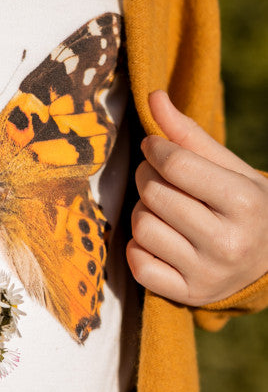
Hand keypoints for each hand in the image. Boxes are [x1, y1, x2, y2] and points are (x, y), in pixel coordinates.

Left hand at [127, 90, 267, 305]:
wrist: (267, 264)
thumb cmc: (242, 207)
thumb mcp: (229, 169)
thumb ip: (189, 136)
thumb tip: (153, 97)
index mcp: (244, 203)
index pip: (177, 166)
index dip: (155, 150)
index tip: (153, 147)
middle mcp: (227, 242)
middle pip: (154, 195)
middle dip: (147, 178)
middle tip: (157, 177)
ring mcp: (205, 272)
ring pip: (141, 227)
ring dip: (141, 212)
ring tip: (161, 210)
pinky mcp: (186, 294)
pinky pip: (137, 264)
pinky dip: (138, 248)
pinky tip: (157, 241)